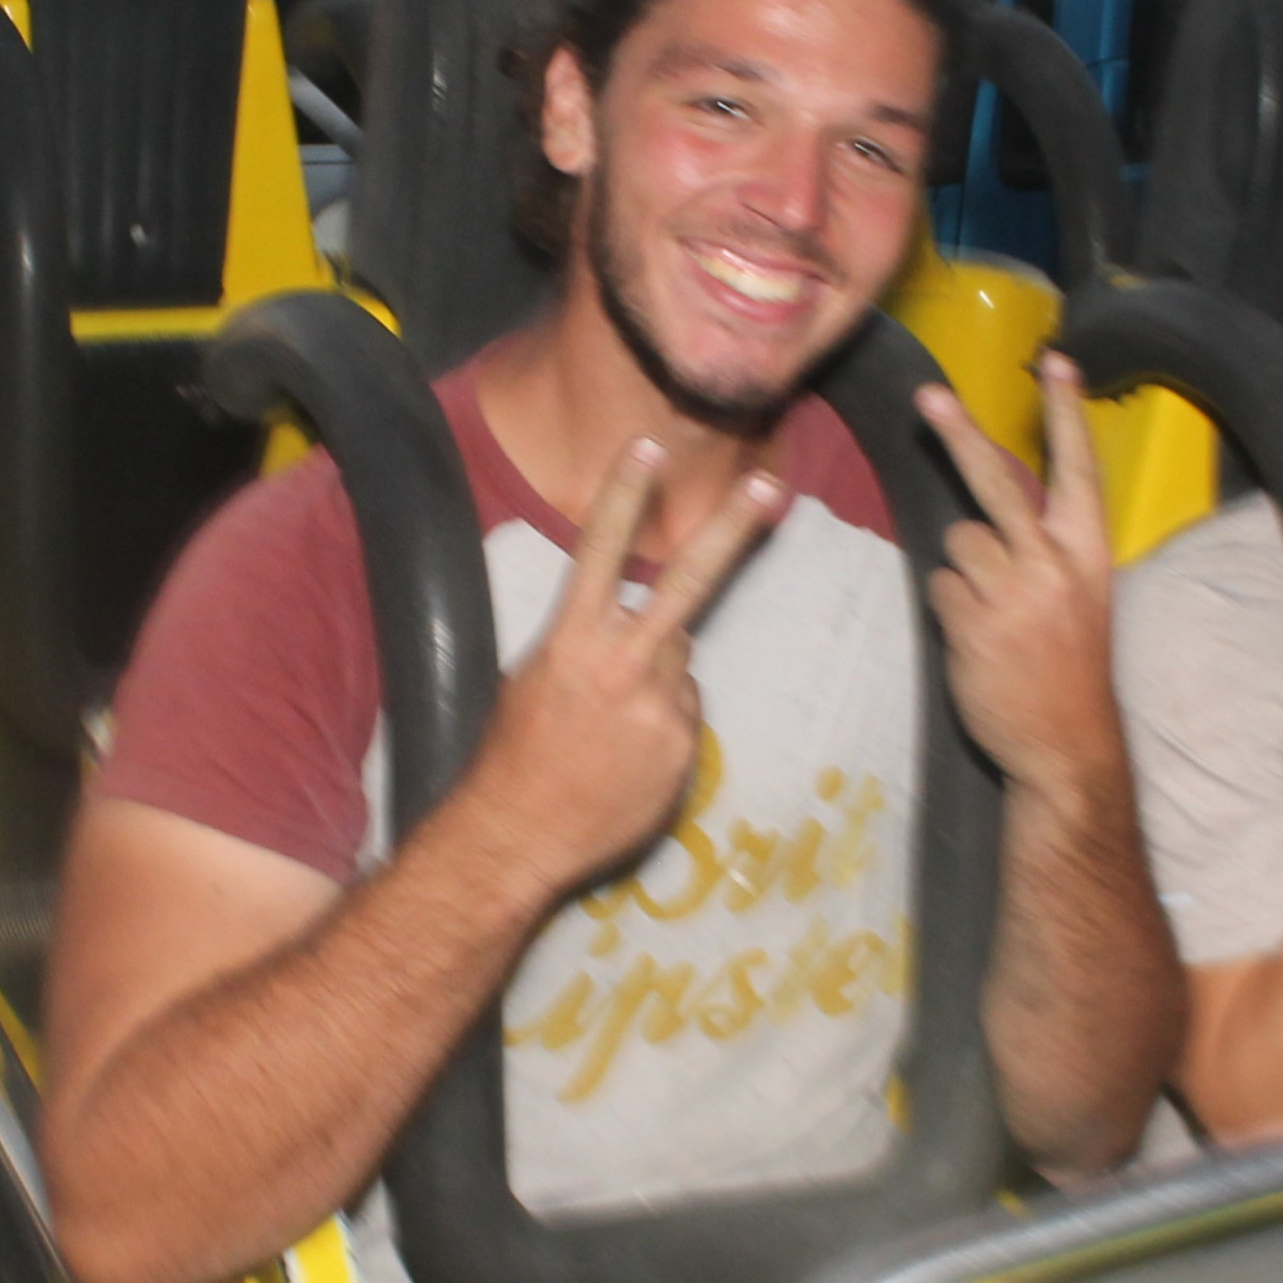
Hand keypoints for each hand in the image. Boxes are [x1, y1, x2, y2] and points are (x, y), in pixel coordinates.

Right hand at [459, 439, 779, 897]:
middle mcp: (623, 664)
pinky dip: (663, 729)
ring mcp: (661, 708)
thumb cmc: (512, 757)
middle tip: (770, 488)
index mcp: (573, 640)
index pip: (602, 550)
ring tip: (608, 731)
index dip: (624, 494)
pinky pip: (684, 716)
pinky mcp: (683, 748)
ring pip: (679, 665)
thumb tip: (637, 636)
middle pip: (689, 584)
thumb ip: (589, 645)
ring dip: (656, 681)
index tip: (646, 445)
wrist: (516, 837)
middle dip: (730, 530)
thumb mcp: (535, 680)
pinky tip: (624, 762)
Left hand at [918, 354, 1122, 802]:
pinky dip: (951, 607)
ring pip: (957, 540)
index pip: (1080, 469)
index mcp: (1089, 552)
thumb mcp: (1079, 598)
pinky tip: (978, 640)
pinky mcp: (973, 623)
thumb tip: (991, 512)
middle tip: (929, 396)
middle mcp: (1053, 562)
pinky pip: (941, 586)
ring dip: (964, 571)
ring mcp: (1013, 592)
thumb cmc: (1070, 667)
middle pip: (998, 481)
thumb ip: (1045, 549)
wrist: (1066, 746)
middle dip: (961, 434)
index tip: (1057, 361)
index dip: (1066, 414)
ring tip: (993, 614)